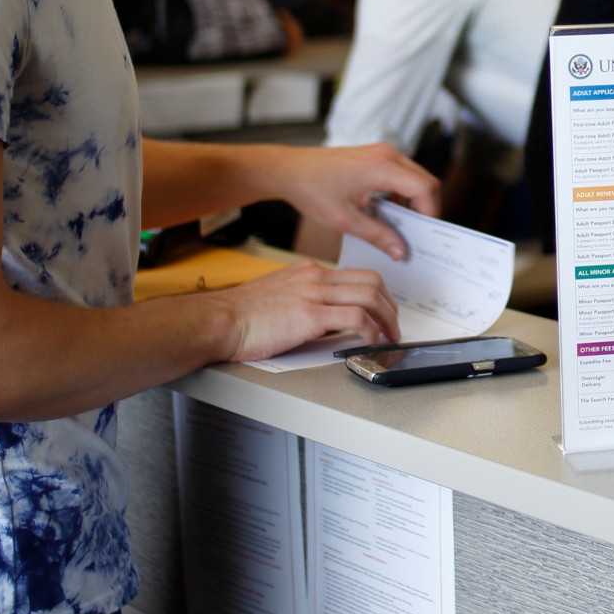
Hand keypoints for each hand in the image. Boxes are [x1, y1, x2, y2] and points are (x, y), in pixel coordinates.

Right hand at [214, 259, 399, 361]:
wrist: (219, 321)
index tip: (383, 311)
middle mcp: (314, 276)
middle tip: (393, 326)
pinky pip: (355, 317)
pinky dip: (370, 331)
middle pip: (372, 281)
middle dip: (390, 306)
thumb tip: (332, 320)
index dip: (379, 294)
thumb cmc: (242, 317)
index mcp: (308, 271)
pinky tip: (370, 342)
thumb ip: (308, 300)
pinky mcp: (309, 314)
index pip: (357, 275)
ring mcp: (313, 293)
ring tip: (388, 337)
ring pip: (369, 296)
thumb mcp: (282, 296)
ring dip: (386, 319)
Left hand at [274, 142, 439, 259]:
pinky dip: (403, 193)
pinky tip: (389, 212)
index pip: (425, 188)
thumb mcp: (345, 220)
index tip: (424, 236)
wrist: (289, 170)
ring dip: (414, 201)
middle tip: (417, 235)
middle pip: (426, 181)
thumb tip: (401, 251)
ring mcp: (383, 152)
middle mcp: (387, 154)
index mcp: (382, 167)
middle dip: (426, 209)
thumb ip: (378, 235)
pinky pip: (403, 174)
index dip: (430, 213)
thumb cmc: (311, 189)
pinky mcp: (377, 155)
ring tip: (403, 226)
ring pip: (416, 178)